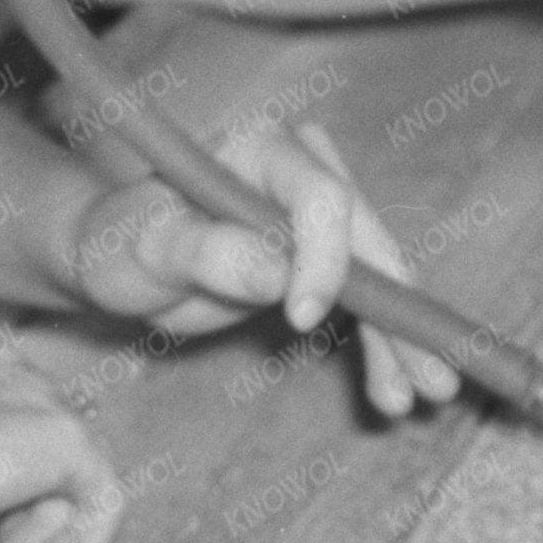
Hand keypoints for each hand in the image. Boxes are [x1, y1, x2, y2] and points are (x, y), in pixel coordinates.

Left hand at [59, 117, 461, 417]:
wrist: (116, 257)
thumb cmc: (119, 241)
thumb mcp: (144, 247)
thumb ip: (204, 252)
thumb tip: (275, 275)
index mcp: (261, 146)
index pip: (320, 197)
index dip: (324, 259)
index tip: (298, 318)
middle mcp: (305, 167)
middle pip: (368, 239)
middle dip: (397, 308)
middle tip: (427, 374)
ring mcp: (320, 213)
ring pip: (379, 276)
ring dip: (402, 338)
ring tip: (425, 396)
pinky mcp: (324, 255)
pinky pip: (365, 300)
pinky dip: (380, 343)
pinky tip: (395, 389)